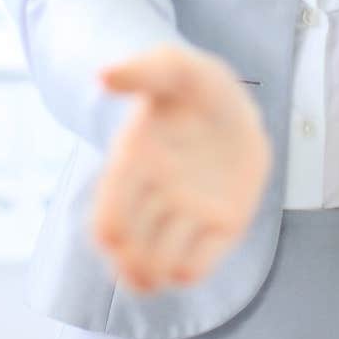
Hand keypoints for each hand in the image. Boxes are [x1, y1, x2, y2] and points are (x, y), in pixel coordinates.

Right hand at [89, 43, 272, 293]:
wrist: (236, 106)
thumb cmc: (196, 87)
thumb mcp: (174, 67)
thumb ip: (143, 71)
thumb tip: (103, 76)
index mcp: (133, 167)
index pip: (108, 217)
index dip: (111, 228)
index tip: (119, 229)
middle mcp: (153, 199)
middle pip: (128, 252)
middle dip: (132, 263)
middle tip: (148, 261)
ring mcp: (185, 217)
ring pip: (157, 267)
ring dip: (157, 272)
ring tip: (167, 264)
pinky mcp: (219, 229)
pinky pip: (197, 267)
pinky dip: (192, 268)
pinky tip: (198, 254)